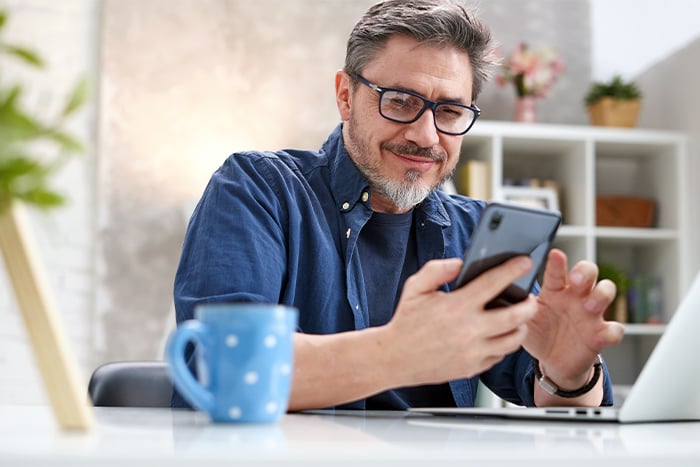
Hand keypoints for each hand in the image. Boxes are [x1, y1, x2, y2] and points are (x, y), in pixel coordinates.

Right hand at [385, 256, 537, 386]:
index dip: (512, 270)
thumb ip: (437, 270)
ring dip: (521, 326)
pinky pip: (499, 355)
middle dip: (529, 304)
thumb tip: (460, 263)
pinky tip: (499, 335)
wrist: (394, 358)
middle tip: (530, 298)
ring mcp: (472, 352)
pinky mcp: (472, 368)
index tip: (524, 262)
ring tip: (518, 318)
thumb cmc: (405, 322)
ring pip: (513, 339)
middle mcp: (468, 330)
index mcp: (456, 306)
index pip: (493, 283)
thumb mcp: (415, 288)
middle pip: (516, 316)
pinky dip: (504, 344)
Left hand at [524, 248, 624, 388]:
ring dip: (601, 295)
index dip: (557, 262)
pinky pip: (615, 329)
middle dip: (585, 271)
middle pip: (588, 272)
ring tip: (590, 305)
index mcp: (554, 290)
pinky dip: (612, 331)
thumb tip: (500, 291)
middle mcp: (575, 296)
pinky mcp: (600, 334)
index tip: (555, 254)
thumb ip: (517, 305)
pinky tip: (603, 334)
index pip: (556, 271)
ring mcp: (591, 314)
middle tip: (575, 279)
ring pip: (605, 292)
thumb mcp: (524, 319)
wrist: (552, 361)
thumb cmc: (538, 332)